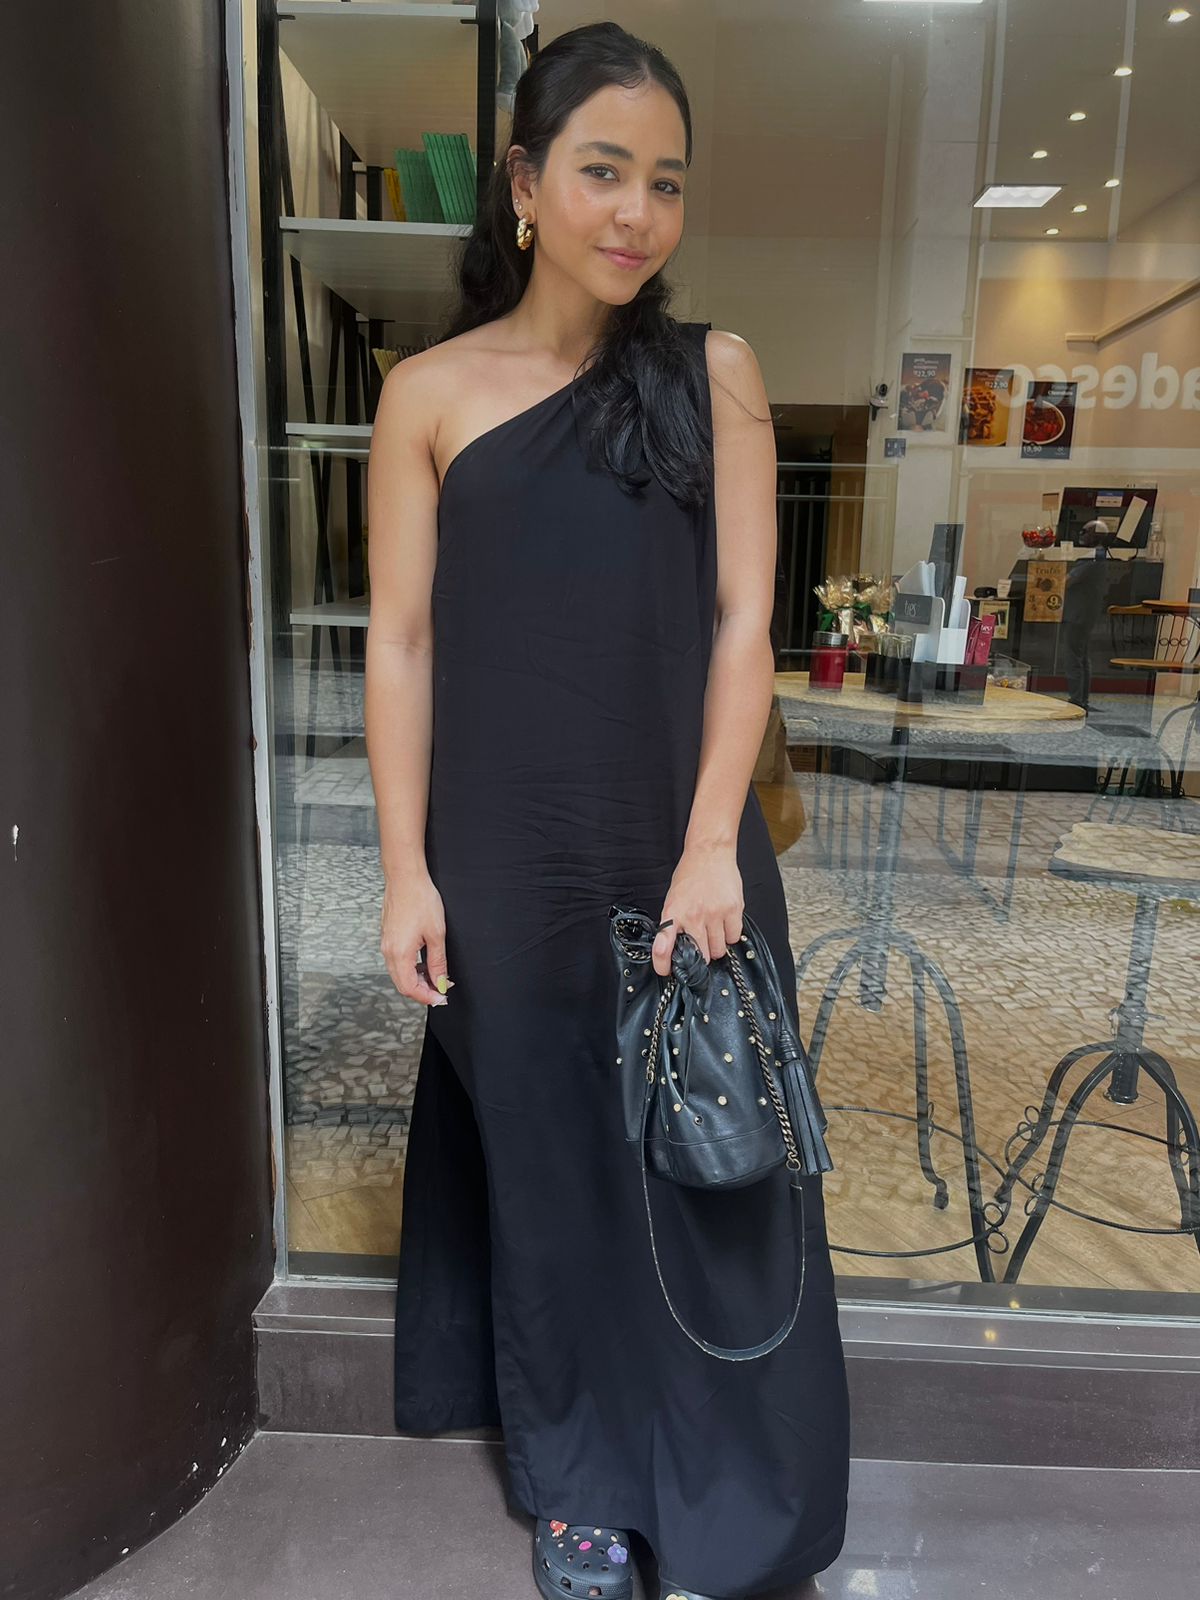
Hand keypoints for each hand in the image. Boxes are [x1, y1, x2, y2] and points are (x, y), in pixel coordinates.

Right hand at [381, 867, 454, 1006]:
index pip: (410, 988)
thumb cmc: (421, 900)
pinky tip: (424, 962)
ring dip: (416, 979)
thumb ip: (437, 962)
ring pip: (399, 973)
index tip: (441, 997)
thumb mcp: (436, 934)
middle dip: (422, 991)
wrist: (405, 877)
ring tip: (436, 976)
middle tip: (441, 990)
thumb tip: (441, 982)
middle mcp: (388, 952)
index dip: (426, 997)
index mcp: (399, 954)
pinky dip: (410, 967)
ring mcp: (385, 944)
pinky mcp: (387, 937)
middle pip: (402, 984)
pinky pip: (396, 961)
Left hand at [653, 843, 743, 975]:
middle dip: (699, 957)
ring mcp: (715, 913)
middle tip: (700, 945)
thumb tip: (673, 949)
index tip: (666, 971)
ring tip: (713, 930)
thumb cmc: (690, 876)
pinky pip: (734, 937)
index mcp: (673, 913)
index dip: (663, 964)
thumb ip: (673, 924)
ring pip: (718, 950)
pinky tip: (725, 924)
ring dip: (715, 946)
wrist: (709, 853)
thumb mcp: (673, 899)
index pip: (664, 947)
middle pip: (700, 956)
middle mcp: (693, 916)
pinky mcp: (734, 909)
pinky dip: (730, 935)